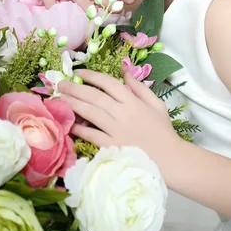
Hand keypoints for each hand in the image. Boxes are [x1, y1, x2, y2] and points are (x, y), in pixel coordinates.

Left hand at [59, 69, 182, 182]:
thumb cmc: (163, 131)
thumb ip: (139, 87)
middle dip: (75, 88)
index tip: (79, 72)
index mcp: (133, 101)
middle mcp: (122, 113)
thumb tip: (125, 71)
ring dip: (73, 104)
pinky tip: (70, 124)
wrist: (170, 159)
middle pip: (95, 96)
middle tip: (61, 83)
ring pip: (90, 113)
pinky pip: (92, 135)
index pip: (108, 83)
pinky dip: (80, 129)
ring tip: (60, 98)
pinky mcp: (112, 147)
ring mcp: (116, 130)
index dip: (92, 76)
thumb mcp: (156, 103)